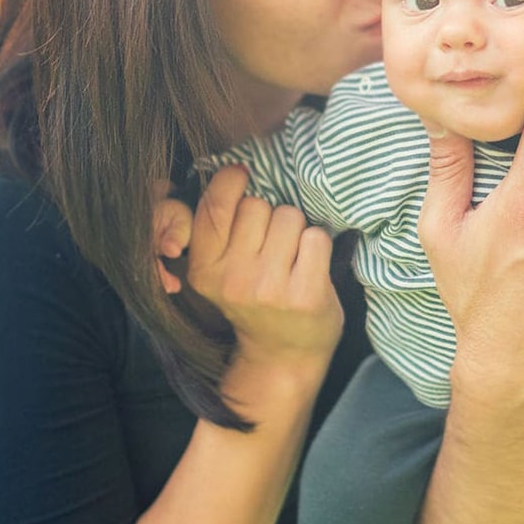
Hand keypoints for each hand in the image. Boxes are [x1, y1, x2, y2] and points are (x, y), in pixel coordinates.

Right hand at [177, 165, 342, 385]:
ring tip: (292, 259)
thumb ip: (213, 227)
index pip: (213, 207)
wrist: (282, 355)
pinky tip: (310, 269)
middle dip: (269, 215)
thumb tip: (231, 168)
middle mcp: (232, 279)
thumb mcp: (218, 271)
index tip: (242, 176)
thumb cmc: (253, 300)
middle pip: (258, 205)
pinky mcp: (305, 294)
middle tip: (272, 247)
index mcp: (204, 270)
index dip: (229, 181)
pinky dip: (318, 247)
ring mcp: (269, 288)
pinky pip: (316, 237)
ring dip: (296, 231)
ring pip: (290, 216)